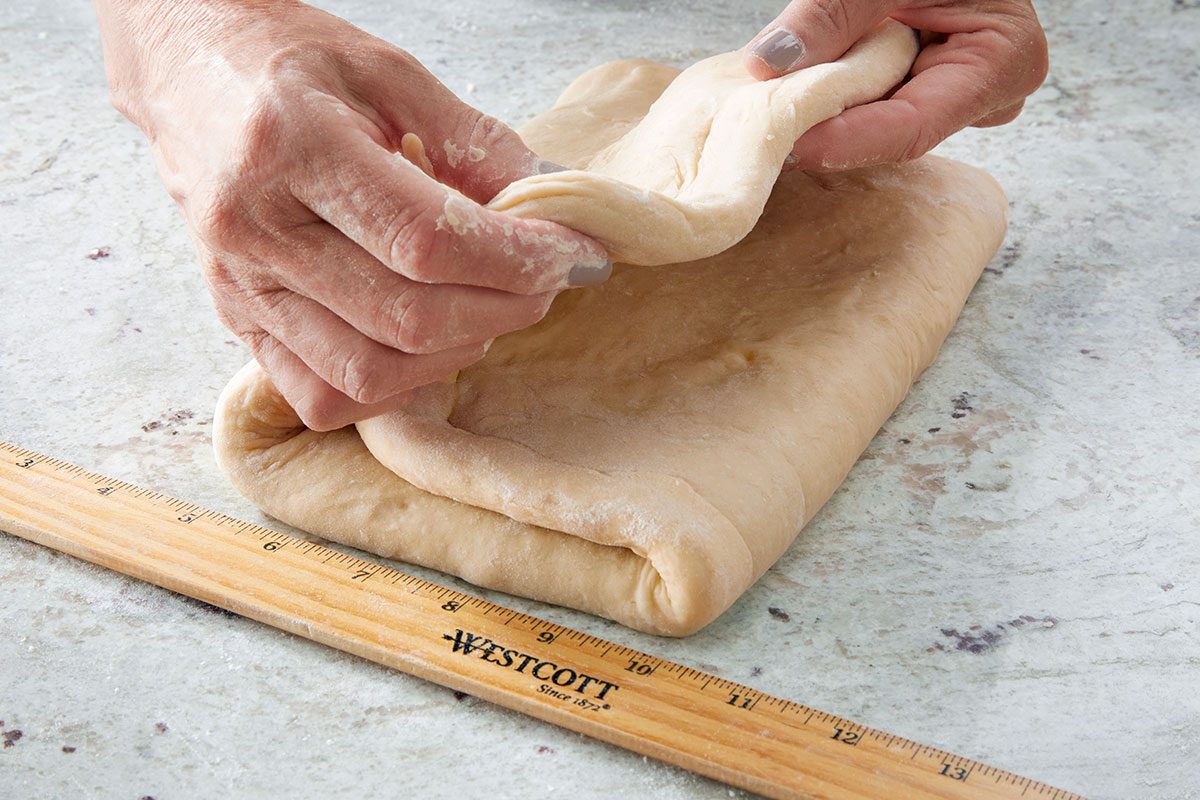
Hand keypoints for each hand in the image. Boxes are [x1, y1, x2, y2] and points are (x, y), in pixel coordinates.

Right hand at [94, 0, 609, 430]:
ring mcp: (240, 284)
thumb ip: (477, 143)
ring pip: (368, 372)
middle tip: (543, 281)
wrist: (190, 74)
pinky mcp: (238, 320)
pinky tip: (423, 343)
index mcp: (291, 145)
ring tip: (486, 308)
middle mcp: (255, 227)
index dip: (518, 259)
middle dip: (504, 308)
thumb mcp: (391, 74)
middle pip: (406, 317)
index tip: (574, 254)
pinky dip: (391, 387)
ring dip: (454, 352)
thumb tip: (556, 207)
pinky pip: (322, 396)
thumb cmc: (290, 65)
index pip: (428, 239)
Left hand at [745, 0, 1048, 170]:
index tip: (792, 144)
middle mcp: (983, 96)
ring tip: (774, 103)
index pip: (913, 126)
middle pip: (892, 132)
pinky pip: (872, 108)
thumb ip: (831, 13)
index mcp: (1002, 61)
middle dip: (828, 127)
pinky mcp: (925, 92)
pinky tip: (793, 95)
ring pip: (877, 124)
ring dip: (825, 113)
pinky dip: (831, 99)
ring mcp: (954, 97)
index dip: (848, 141)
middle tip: (766, 122)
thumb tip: (769, 62)